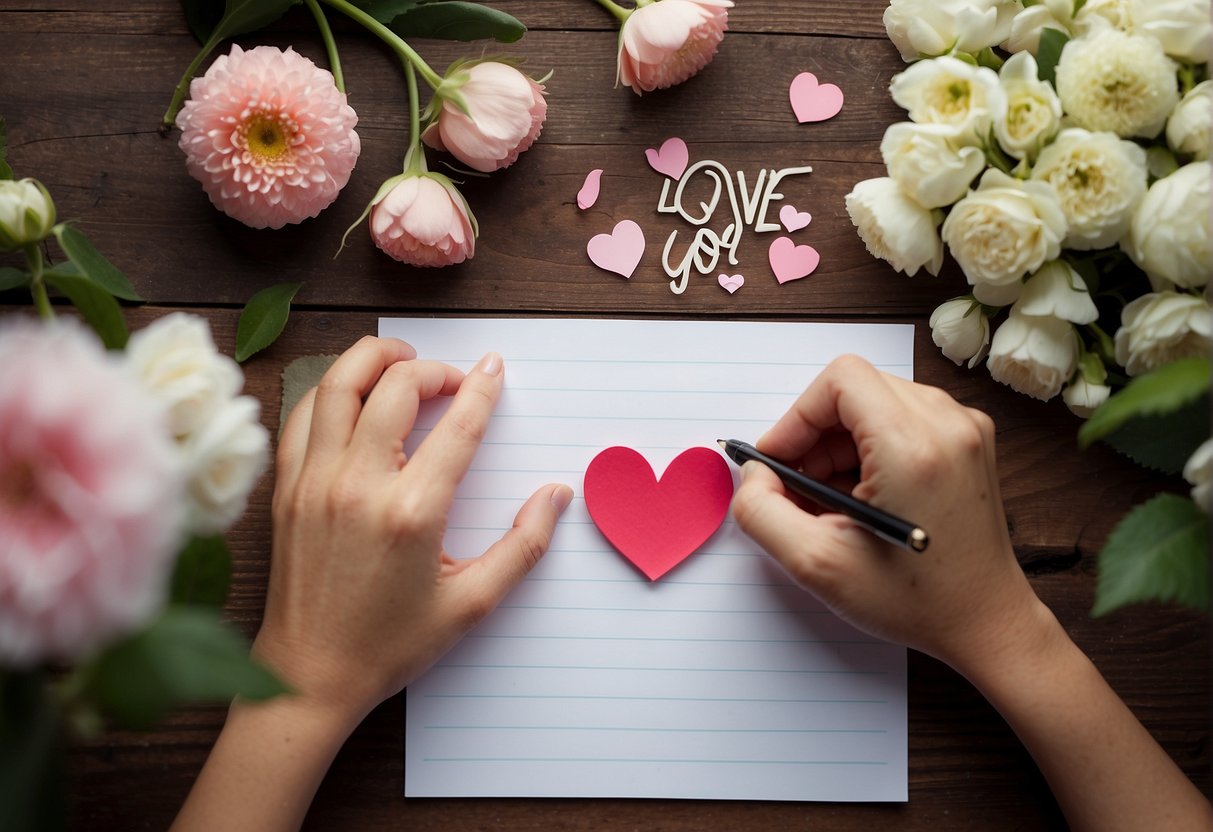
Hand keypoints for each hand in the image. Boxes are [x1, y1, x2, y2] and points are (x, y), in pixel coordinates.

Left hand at [256, 336, 572, 721]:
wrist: (309, 675)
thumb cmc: (389, 644)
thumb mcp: (472, 604)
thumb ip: (523, 546)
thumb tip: (557, 496)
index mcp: (412, 512)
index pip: (458, 424)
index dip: (482, 387)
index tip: (495, 369)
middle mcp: (358, 484)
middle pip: (395, 386)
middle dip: (432, 369)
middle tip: (453, 379)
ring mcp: (314, 481)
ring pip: (338, 384)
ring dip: (374, 360)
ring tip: (402, 362)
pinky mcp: (286, 488)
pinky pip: (303, 415)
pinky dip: (330, 392)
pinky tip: (353, 398)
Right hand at [731, 355, 1050, 674]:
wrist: (985, 623)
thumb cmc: (915, 601)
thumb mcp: (816, 564)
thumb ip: (761, 511)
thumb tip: (754, 474)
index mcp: (914, 446)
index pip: (841, 380)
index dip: (797, 416)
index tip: (780, 459)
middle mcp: (948, 425)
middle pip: (856, 389)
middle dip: (815, 434)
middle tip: (799, 487)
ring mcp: (965, 430)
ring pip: (877, 402)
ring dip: (840, 443)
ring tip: (832, 500)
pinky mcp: (969, 442)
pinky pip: (903, 418)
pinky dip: (870, 448)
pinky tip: (862, 497)